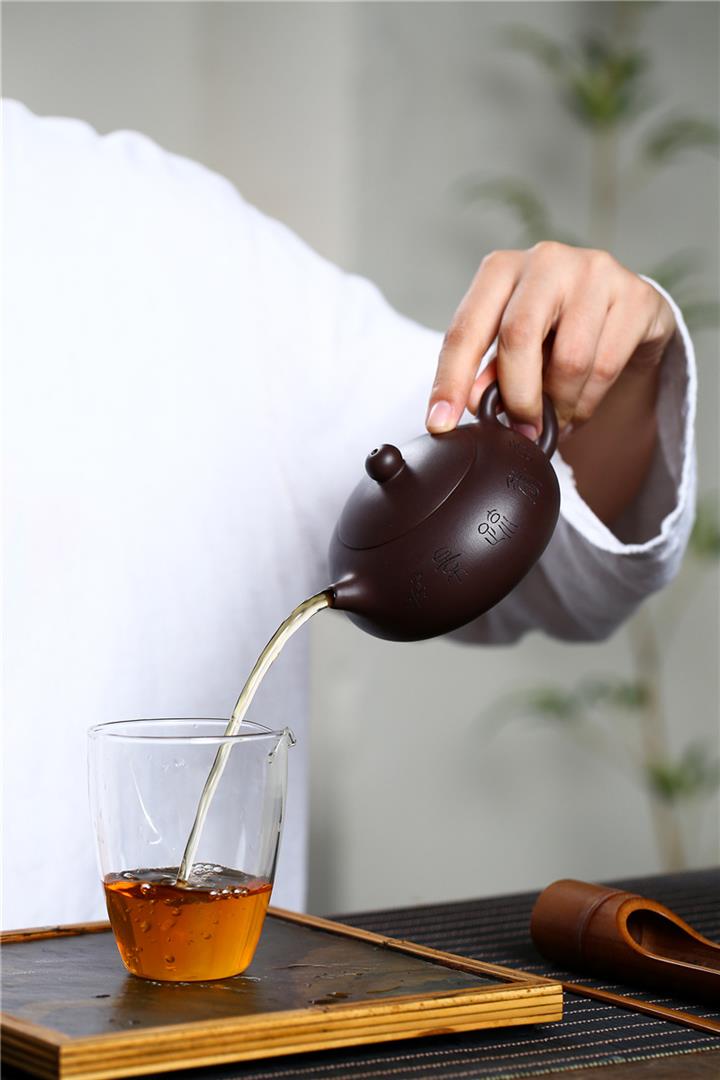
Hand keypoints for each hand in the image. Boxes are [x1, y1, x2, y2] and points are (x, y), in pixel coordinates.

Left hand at [426, 242, 675, 438]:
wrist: (625, 313)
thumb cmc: (557, 330)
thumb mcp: (515, 347)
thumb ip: (490, 371)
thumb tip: (473, 402)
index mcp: (501, 270)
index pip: (466, 328)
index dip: (450, 380)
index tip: (440, 423)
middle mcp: (546, 261)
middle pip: (518, 338)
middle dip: (517, 397)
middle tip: (522, 430)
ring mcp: (595, 271)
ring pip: (569, 360)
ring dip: (559, 404)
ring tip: (557, 416)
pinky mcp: (636, 295)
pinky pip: (606, 366)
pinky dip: (588, 402)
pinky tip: (581, 405)